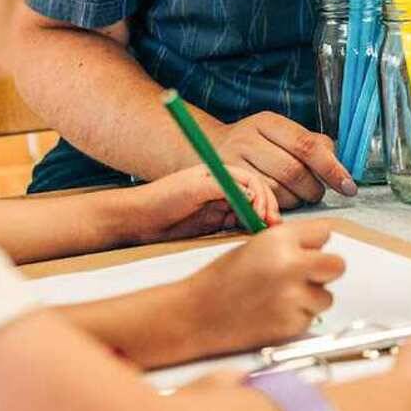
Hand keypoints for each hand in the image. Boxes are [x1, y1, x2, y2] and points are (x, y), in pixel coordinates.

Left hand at [120, 164, 279, 244]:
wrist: (137, 219)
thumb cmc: (161, 198)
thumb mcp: (193, 188)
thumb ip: (224, 188)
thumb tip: (253, 195)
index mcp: (220, 174)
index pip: (252, 182)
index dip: (262, 196)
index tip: (263, 213)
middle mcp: (223, 188)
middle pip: (255, 196)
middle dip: (267, 209)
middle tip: (272, 225)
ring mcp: (219, 206)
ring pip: (249, 212)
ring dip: (261, 220)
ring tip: (269, 232)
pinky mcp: (214, 223)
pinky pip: (238, 225)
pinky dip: (249, 229)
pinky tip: (254, 236)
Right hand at [177, 220, 345, 354]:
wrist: (196, 315)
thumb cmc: (223, 279)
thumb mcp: (257, 246)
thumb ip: (291, 243)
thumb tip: (324, 246)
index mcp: (280, 239)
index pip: (325, 233)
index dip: (315, 244)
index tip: (306, 251)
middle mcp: (290, 265)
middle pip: (338, 265)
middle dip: (326, 271)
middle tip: (307, 276)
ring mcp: (293, 297)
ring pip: (326, 297)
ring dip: (311, 298)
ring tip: (279, 298)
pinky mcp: (291, 325)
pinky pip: (310, 319)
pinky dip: (296, 318)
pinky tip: (271, 314)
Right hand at [212, 111, 356, 206]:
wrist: (206, 148)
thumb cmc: (255, 143)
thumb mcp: (280, 134)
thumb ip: (311, 143)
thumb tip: (338, 162)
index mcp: (267, 122)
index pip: (307, 145)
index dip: (331, 168)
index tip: (347, 185)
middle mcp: (248, 139)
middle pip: (294, 171)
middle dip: (314, 187)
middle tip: (318, 191)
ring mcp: (233, 162)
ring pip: (279, 190)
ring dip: (298, 199)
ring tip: (299, 196)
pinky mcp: (227, 186)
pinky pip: (262, 202)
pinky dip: (280, 206)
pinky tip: (282, 201)